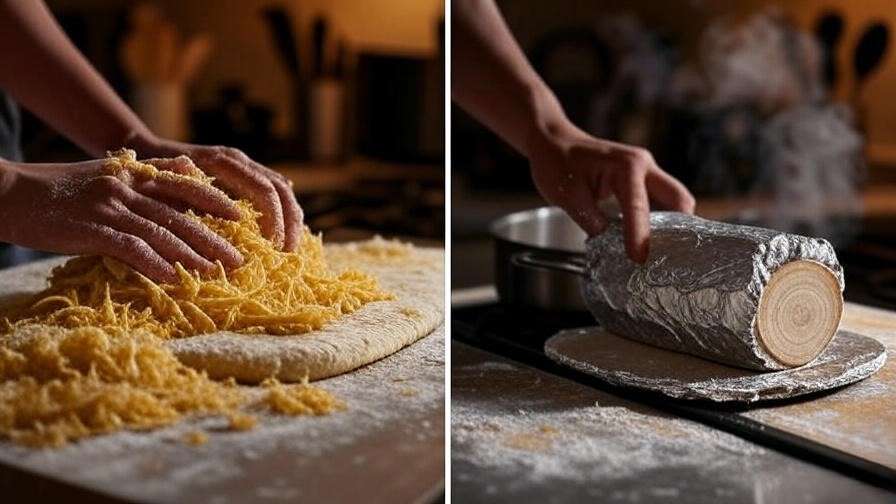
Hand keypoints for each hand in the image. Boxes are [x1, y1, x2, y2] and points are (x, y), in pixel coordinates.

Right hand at [0, 157, 243, 282]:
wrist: (10, 193)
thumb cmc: (60, 188)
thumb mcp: (108, 172)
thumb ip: (147, 174)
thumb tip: (187, 169)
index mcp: (133, 175)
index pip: (185, 186)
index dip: (215, 201)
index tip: (241, 218)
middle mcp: (127, 189)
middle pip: (180, 216)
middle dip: (213, 239)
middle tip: (239, 259)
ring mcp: (110, 208)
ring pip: (161, 233)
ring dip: (191, 256)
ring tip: (214, 273)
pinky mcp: (91, 230)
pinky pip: (130, 248)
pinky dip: (153, 263)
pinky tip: (171, 278)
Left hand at [131, 136, 302, 250]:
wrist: (144, 149)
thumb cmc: (152, 173)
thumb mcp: (165, 184)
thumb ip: (187, 191)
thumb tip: (213, 210)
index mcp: (224, 161)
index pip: (264, 190)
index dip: (274, 219)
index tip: (274, 246)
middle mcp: (240, 160)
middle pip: (280, 189)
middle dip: (289, 222)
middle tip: (288, 252)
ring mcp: (245, 165)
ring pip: (283, 189)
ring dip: (291, 219)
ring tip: (290, 247)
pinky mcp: (246, 175)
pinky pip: (275, 191)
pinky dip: (284, 213)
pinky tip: (284, 234)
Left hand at [526, 122, 694, 262]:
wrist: (552, 140)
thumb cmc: (556, 162)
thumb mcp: (569, 197)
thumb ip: (593, 223)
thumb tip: (611, 248)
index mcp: (626, 166)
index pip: (638, 208)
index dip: (640, 237)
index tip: (640, 259)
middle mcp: (643, 165)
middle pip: (678, 199)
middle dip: (678, 227)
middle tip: (666, 254)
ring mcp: (644, 170)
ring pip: (673, 200)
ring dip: (670, 223)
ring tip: (658, 251)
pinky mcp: (640, 178)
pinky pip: (659, 200)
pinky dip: (658, 218)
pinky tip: (648, 237)